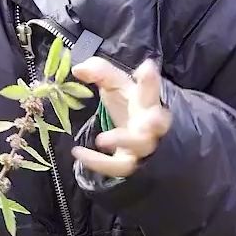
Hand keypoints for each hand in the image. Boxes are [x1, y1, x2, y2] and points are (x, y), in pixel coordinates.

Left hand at [71, 58, 171, 177]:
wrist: (132, 138)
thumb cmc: (127, 106)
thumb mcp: (115, 85)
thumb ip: (100, 72)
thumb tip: (78, 69)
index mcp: (146, 102)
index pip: (150, 89)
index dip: (150, 80)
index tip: (147, 68)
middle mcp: (149, 124)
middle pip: (158, 123)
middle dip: (155, 121)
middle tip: (149, 119)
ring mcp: (141, 146)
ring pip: (139, 147)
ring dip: (122, 142)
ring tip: (101, 139)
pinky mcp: (129, 163)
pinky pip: (117, 167)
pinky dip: (98, 162)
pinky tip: (78, 152)